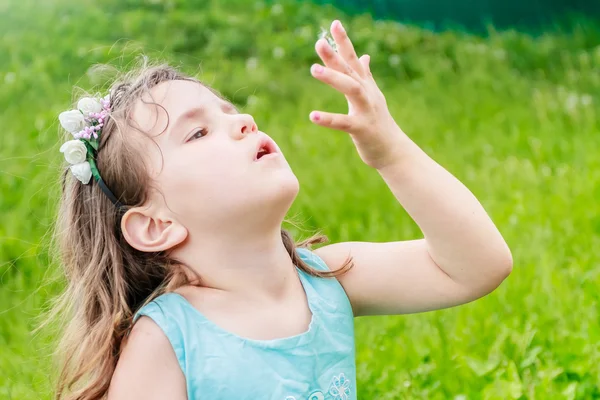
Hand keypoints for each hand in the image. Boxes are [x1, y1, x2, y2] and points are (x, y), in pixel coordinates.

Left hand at [310, 20, 406, 168]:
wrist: (393, 151)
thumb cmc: (379, 124)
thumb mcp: (372, 96)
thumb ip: (365, 75)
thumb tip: (365, 56)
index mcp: (366, 86)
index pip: (353, 60)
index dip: (344, 42)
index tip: (334, 24)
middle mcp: (367, 94)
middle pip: (350, 70)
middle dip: (335, 55)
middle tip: (319, 42)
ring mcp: (366, 110)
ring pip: (351, 89)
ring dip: (333, 78)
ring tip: (314, 69)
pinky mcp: (362, 129)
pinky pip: (344, 122)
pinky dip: (328, 119)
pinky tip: (312, 116)